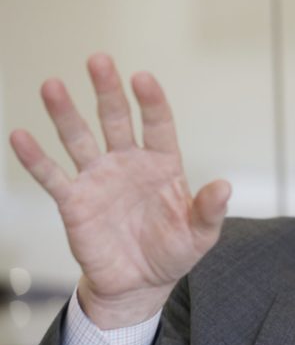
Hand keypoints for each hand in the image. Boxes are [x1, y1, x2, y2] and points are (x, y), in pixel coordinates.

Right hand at [9, 54, 230, 328]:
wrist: (140, 285)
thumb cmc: (173, 253)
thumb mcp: (201, 234)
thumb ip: (210, 210)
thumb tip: (223, 186)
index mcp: (162, 164)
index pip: (157, 124)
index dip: (151, 101)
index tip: (142, 78)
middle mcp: (128, 163)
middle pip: (115, 119)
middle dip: (107, 91)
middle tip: (98, 60)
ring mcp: (99, 179)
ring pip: (79, 138)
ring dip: (65, 114)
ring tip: (52, 85)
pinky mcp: (74, 202)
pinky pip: (52, 176)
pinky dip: (36, 158)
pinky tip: (21, 136)